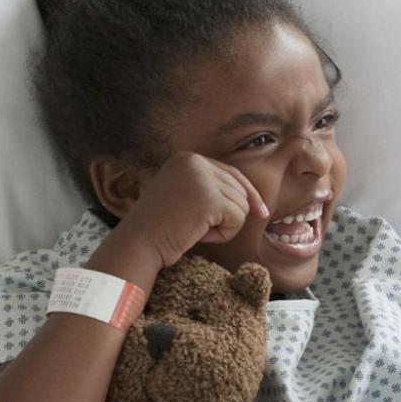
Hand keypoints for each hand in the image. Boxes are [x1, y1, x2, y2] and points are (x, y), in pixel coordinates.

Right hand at [120, 152, 267, 268]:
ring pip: (241, 205)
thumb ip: (211, 189)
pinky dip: (225, 233)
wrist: (140, 243)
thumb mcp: (185, 197)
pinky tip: (201, 235)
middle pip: (240, 189)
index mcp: (187, 158)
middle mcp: (195, 161)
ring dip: (225, 225)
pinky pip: (238, 218)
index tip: (260, 211)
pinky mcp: (209, 198)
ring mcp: (202, 178)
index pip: (232, 173)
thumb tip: (253, 200)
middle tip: (199, 227)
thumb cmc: (162, 227)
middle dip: (228, 214)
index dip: (248, 194)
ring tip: (197, 230)